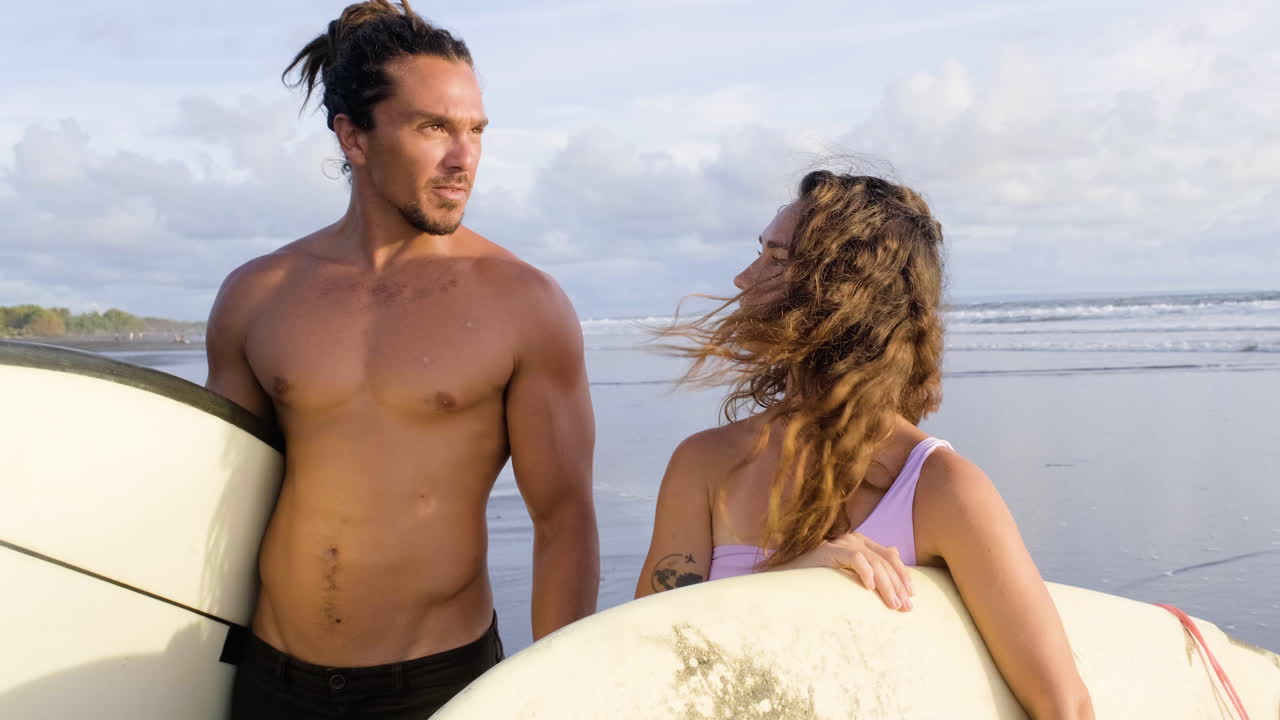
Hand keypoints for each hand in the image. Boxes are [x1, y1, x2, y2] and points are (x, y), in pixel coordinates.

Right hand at [786, 532, 914, 610]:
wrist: (786, 578)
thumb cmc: (817, 579)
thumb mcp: (848, 573)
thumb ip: (869, 562)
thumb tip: (895, 552)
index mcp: (860, 542)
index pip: (890, 556)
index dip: (903, 575)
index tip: (912, 596)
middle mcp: (852, 539)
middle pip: (885, 560)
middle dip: (899, 585)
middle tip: (906, 607)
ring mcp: (840, 543)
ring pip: (874, 562)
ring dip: (887, 586)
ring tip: (894, 604)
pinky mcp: (828, 550)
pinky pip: (854, 558)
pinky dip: (865, 573)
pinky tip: (869, 588)